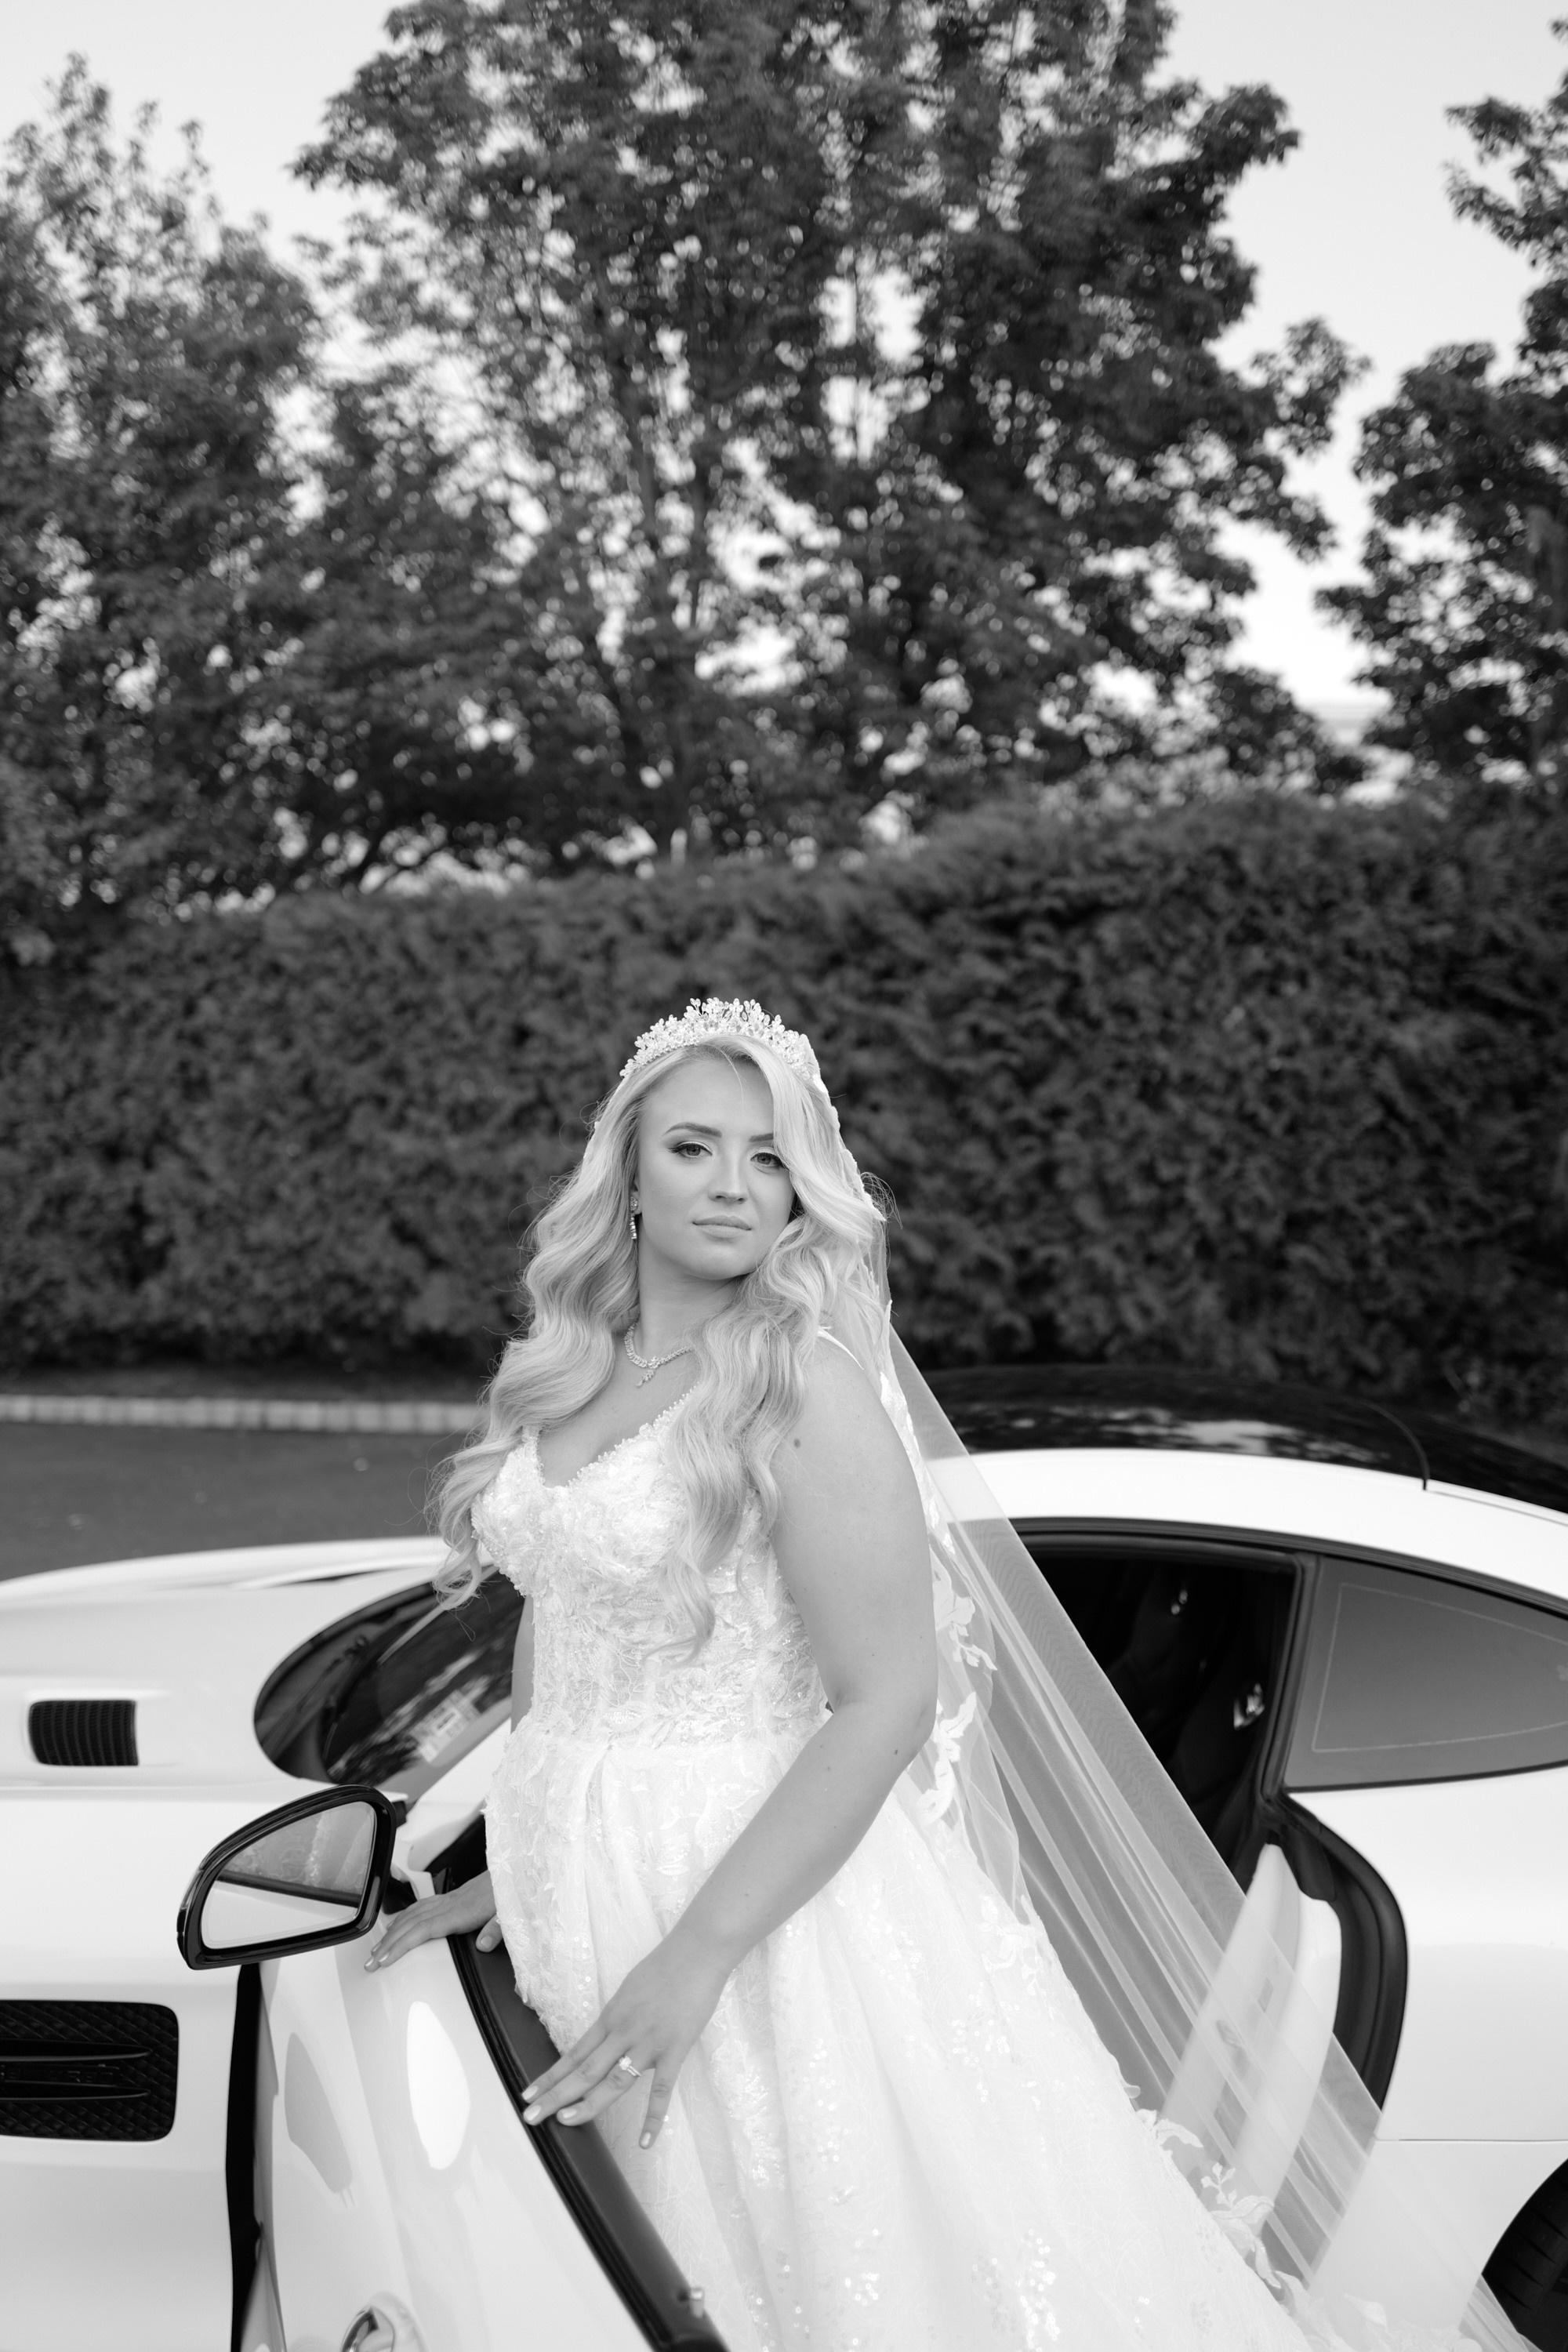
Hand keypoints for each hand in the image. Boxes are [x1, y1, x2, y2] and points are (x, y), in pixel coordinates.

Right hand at [364, 1871, 500, 1969]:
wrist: (513, 1870)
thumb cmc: (510, 1893)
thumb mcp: (509, 1913)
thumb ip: (496, 1929)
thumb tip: (483, 1946)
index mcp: (460, 1911)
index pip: (423, 1930)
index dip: (401, 1945)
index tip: (385, 1960)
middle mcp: (449, 1904)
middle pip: (410, 1925)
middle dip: (387, 1944)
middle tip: (370, 1963)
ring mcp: (448, 1900)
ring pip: (412, 1915)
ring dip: (391, 1932)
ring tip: (376, 1950)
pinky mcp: (450, 1898)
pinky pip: (420, 1907)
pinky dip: (403, 1917)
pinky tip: (396, 1924)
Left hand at [520, 1930, 728, 2149]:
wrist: (697, 1951)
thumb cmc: (665, 1966)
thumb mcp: (630, 1990)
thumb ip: (619, 2019)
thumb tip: (609, 2041)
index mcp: (611, 2017)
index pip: (574, 2053)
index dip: (550, 2076)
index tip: (528, 2093)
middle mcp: (623, 2032)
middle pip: (584, 2070)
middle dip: (555, 2095)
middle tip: (530, 2117)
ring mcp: (648, 2042)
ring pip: (613, 2081)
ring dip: (588, 2104)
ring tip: (565, 2122)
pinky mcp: (675, 2049)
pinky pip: (662, 2090)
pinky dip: (652, 2118)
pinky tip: (644, 2142)